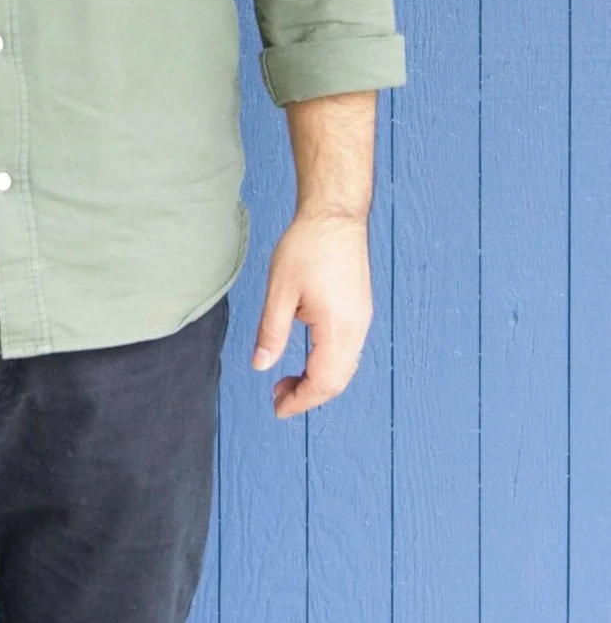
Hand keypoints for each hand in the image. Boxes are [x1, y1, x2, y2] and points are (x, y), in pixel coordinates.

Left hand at [250, 209, 371, 418]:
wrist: (334, 215)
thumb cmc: (307, 246)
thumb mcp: (280, 290)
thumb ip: (272, 332)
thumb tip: (261, 366)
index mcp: (338, 328)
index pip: (323, 382)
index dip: (300, 401)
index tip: (277, 408)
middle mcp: (357, 329)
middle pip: (337, 381)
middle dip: (308, 396)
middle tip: (277, 396)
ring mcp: (362, 320)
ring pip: (345, 368)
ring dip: (318, 381)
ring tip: (288, 380)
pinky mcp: (360, 310)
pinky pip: (348, 351)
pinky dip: (328, 365)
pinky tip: (307, 357)